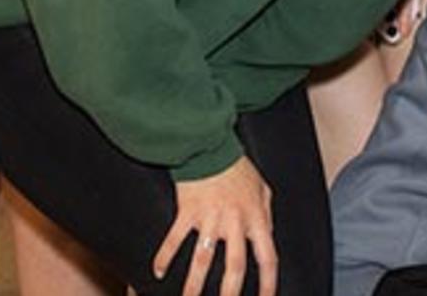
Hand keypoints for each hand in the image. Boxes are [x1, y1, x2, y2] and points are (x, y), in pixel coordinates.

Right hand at [152, 156, 275, 295]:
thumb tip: (268, 235)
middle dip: (230, 293)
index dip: (269, 281)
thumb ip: (266, 214)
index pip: (268, 256)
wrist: (212, 146)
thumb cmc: (238, 168)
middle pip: (234, 266)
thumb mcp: (263, 189)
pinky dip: (164, 257)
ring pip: (202, 261)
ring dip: (194, 286)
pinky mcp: (187, 212)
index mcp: (256, 218)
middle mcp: (234, 222)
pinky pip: (174, 240)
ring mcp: (209, 219)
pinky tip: (157, 273)